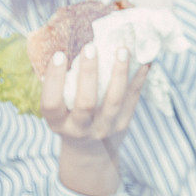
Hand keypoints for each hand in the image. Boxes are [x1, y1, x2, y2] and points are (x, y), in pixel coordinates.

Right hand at [41, 46, 148, 195]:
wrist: (90, 152)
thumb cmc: (71, 119)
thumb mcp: (60, 111)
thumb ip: (62, 87)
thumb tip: (69, 43)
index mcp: (58, 123)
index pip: (51, 103)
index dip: (53, 80)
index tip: (59, 55)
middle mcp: (80, 128)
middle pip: (86, 102)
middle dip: (88, 73)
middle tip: (90, 47)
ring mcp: (104, 127)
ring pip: (113, 100)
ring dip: (119, 72)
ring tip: (122, 49)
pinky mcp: (123, 123)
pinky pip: (133, 98)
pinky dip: (139, 78)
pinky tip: (144, 61)